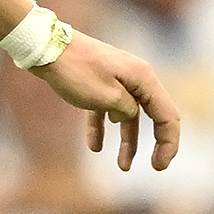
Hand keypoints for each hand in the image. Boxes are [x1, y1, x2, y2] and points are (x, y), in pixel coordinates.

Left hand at [35, 31, 179, 171]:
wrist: (45, 46)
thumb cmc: (76, 71)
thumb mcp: (106, 97)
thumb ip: (126, 110)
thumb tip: (129, 115)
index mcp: (144, 79)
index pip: (168, 116)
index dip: (169, 143)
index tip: (160, 167)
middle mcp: (135, 78)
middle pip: (153, 115)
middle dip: (155, 143)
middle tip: (154, 167)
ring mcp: (116, 79)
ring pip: (128, 115)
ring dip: (127, 140)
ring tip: (122, 166)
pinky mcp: (97, 83)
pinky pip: (104, 109)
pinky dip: (100, 127)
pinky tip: (95, 147)